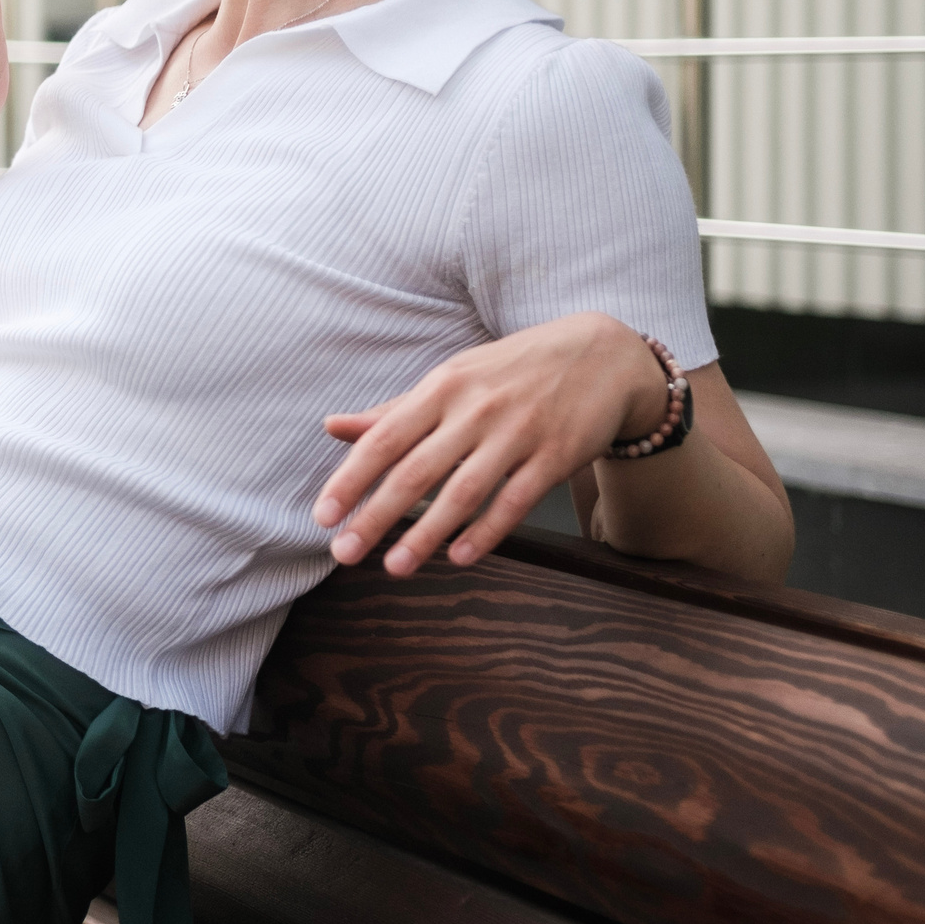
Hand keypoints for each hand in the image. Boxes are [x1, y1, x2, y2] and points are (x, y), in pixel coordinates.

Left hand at [311, 313, 668, 576]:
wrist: (602, 356)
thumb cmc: (511, 372)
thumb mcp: (452, 379)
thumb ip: (394, 411)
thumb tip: (332, 427)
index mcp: (442, 388)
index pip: (384, 438)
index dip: (351, 478)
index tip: (323, 516)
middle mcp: (475, 409)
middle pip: (416, 471)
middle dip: (376, 515)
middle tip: (343, 553)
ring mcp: (517, 433)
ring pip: (463, 492)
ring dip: (426, 535)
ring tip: (395, 567)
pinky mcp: (555, 456)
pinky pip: (515, 501)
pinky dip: (486, 532)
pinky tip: (459, 558)